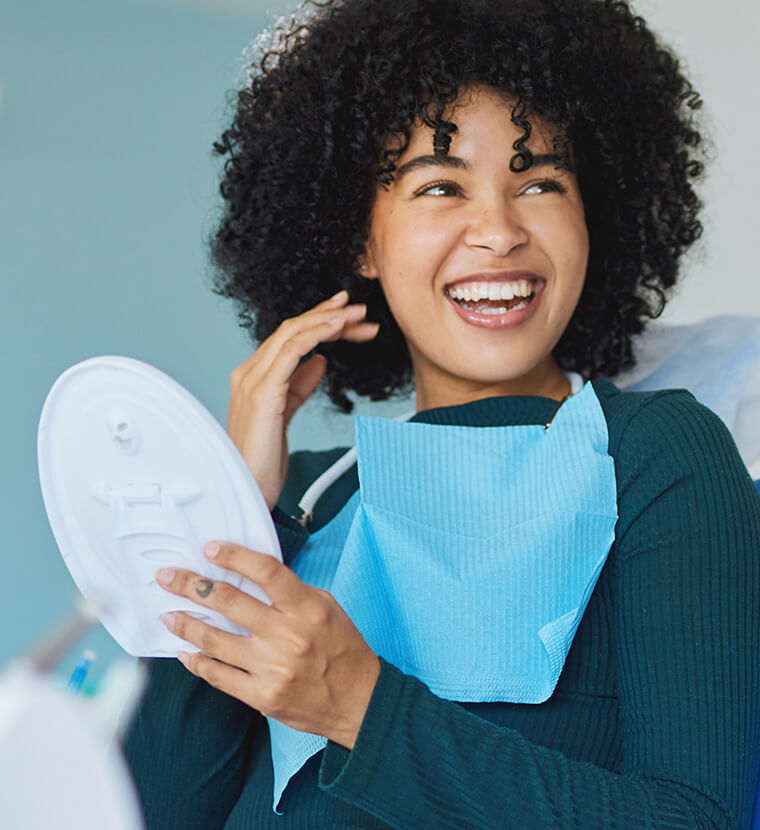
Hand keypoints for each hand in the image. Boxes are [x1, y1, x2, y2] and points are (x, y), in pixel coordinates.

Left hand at [156, 542, 380, 748]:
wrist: (358, 700)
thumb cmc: (343, 649)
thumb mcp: (327, 607)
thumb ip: (292, 592)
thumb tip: (253, 576)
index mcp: (306, 608)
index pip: (266, 572)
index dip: (235, 556)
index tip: (210, 548)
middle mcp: (287, 635)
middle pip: (229, 602)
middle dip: (192, 585)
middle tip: (169, 576)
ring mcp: (272, 667)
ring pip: (215, 640)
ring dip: (187, 624)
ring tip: (168, 614)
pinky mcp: (262, 695)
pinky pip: (220, 676)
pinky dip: (198, 663)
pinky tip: (186, 652)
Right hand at [227, 290, 377, 508]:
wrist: (248, 491)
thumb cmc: (262, 462)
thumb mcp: (286, 416)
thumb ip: (299, 386)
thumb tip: (320, 361)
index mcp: (253, 377)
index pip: (289, 338)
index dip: (318, 322)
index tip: (346, 315)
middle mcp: (249, 373)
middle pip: (291, 329)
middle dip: (328, 314)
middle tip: (359, 308)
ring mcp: (252, 380)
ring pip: (292, 333)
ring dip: (328, 319)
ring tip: (356, 314)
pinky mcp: (262, 393)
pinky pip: (291, 351)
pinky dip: (316, 334)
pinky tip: (337, 327)